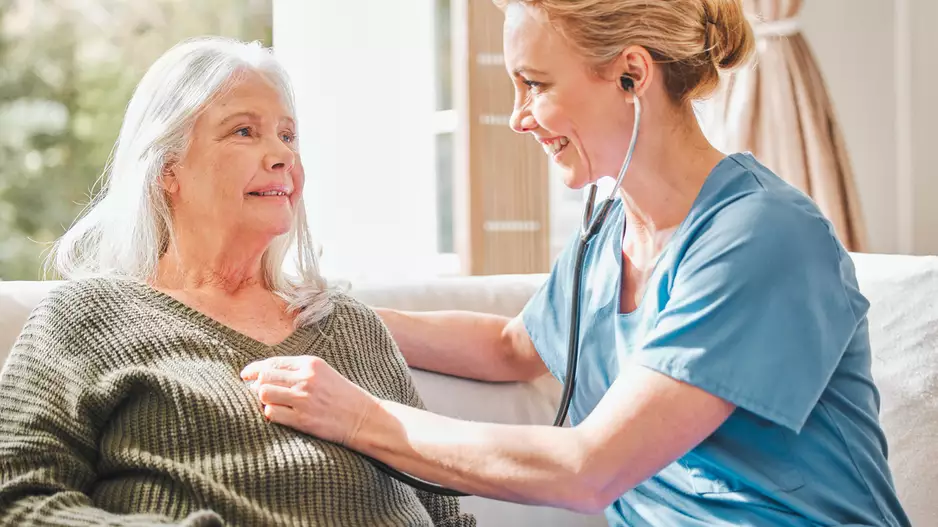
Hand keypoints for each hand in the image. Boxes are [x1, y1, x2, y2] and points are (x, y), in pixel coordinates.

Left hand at [240, 356, 378, 446]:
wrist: (364, 419)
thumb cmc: (343, 397)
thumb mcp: (324, 374)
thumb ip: (298, 371)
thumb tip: (264, 376)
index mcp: (311, 363)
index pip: (273, 362)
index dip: (255, 369)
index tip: (246, 375)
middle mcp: (306, 378)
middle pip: (264, 377)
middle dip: (257, 385)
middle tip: (257, 392)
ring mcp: (304, 399)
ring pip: (264, 394)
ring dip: (263, 400)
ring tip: (271, 404)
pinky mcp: (303, 419)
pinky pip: (272, 414)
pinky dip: (271, 415)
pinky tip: (280, 415)